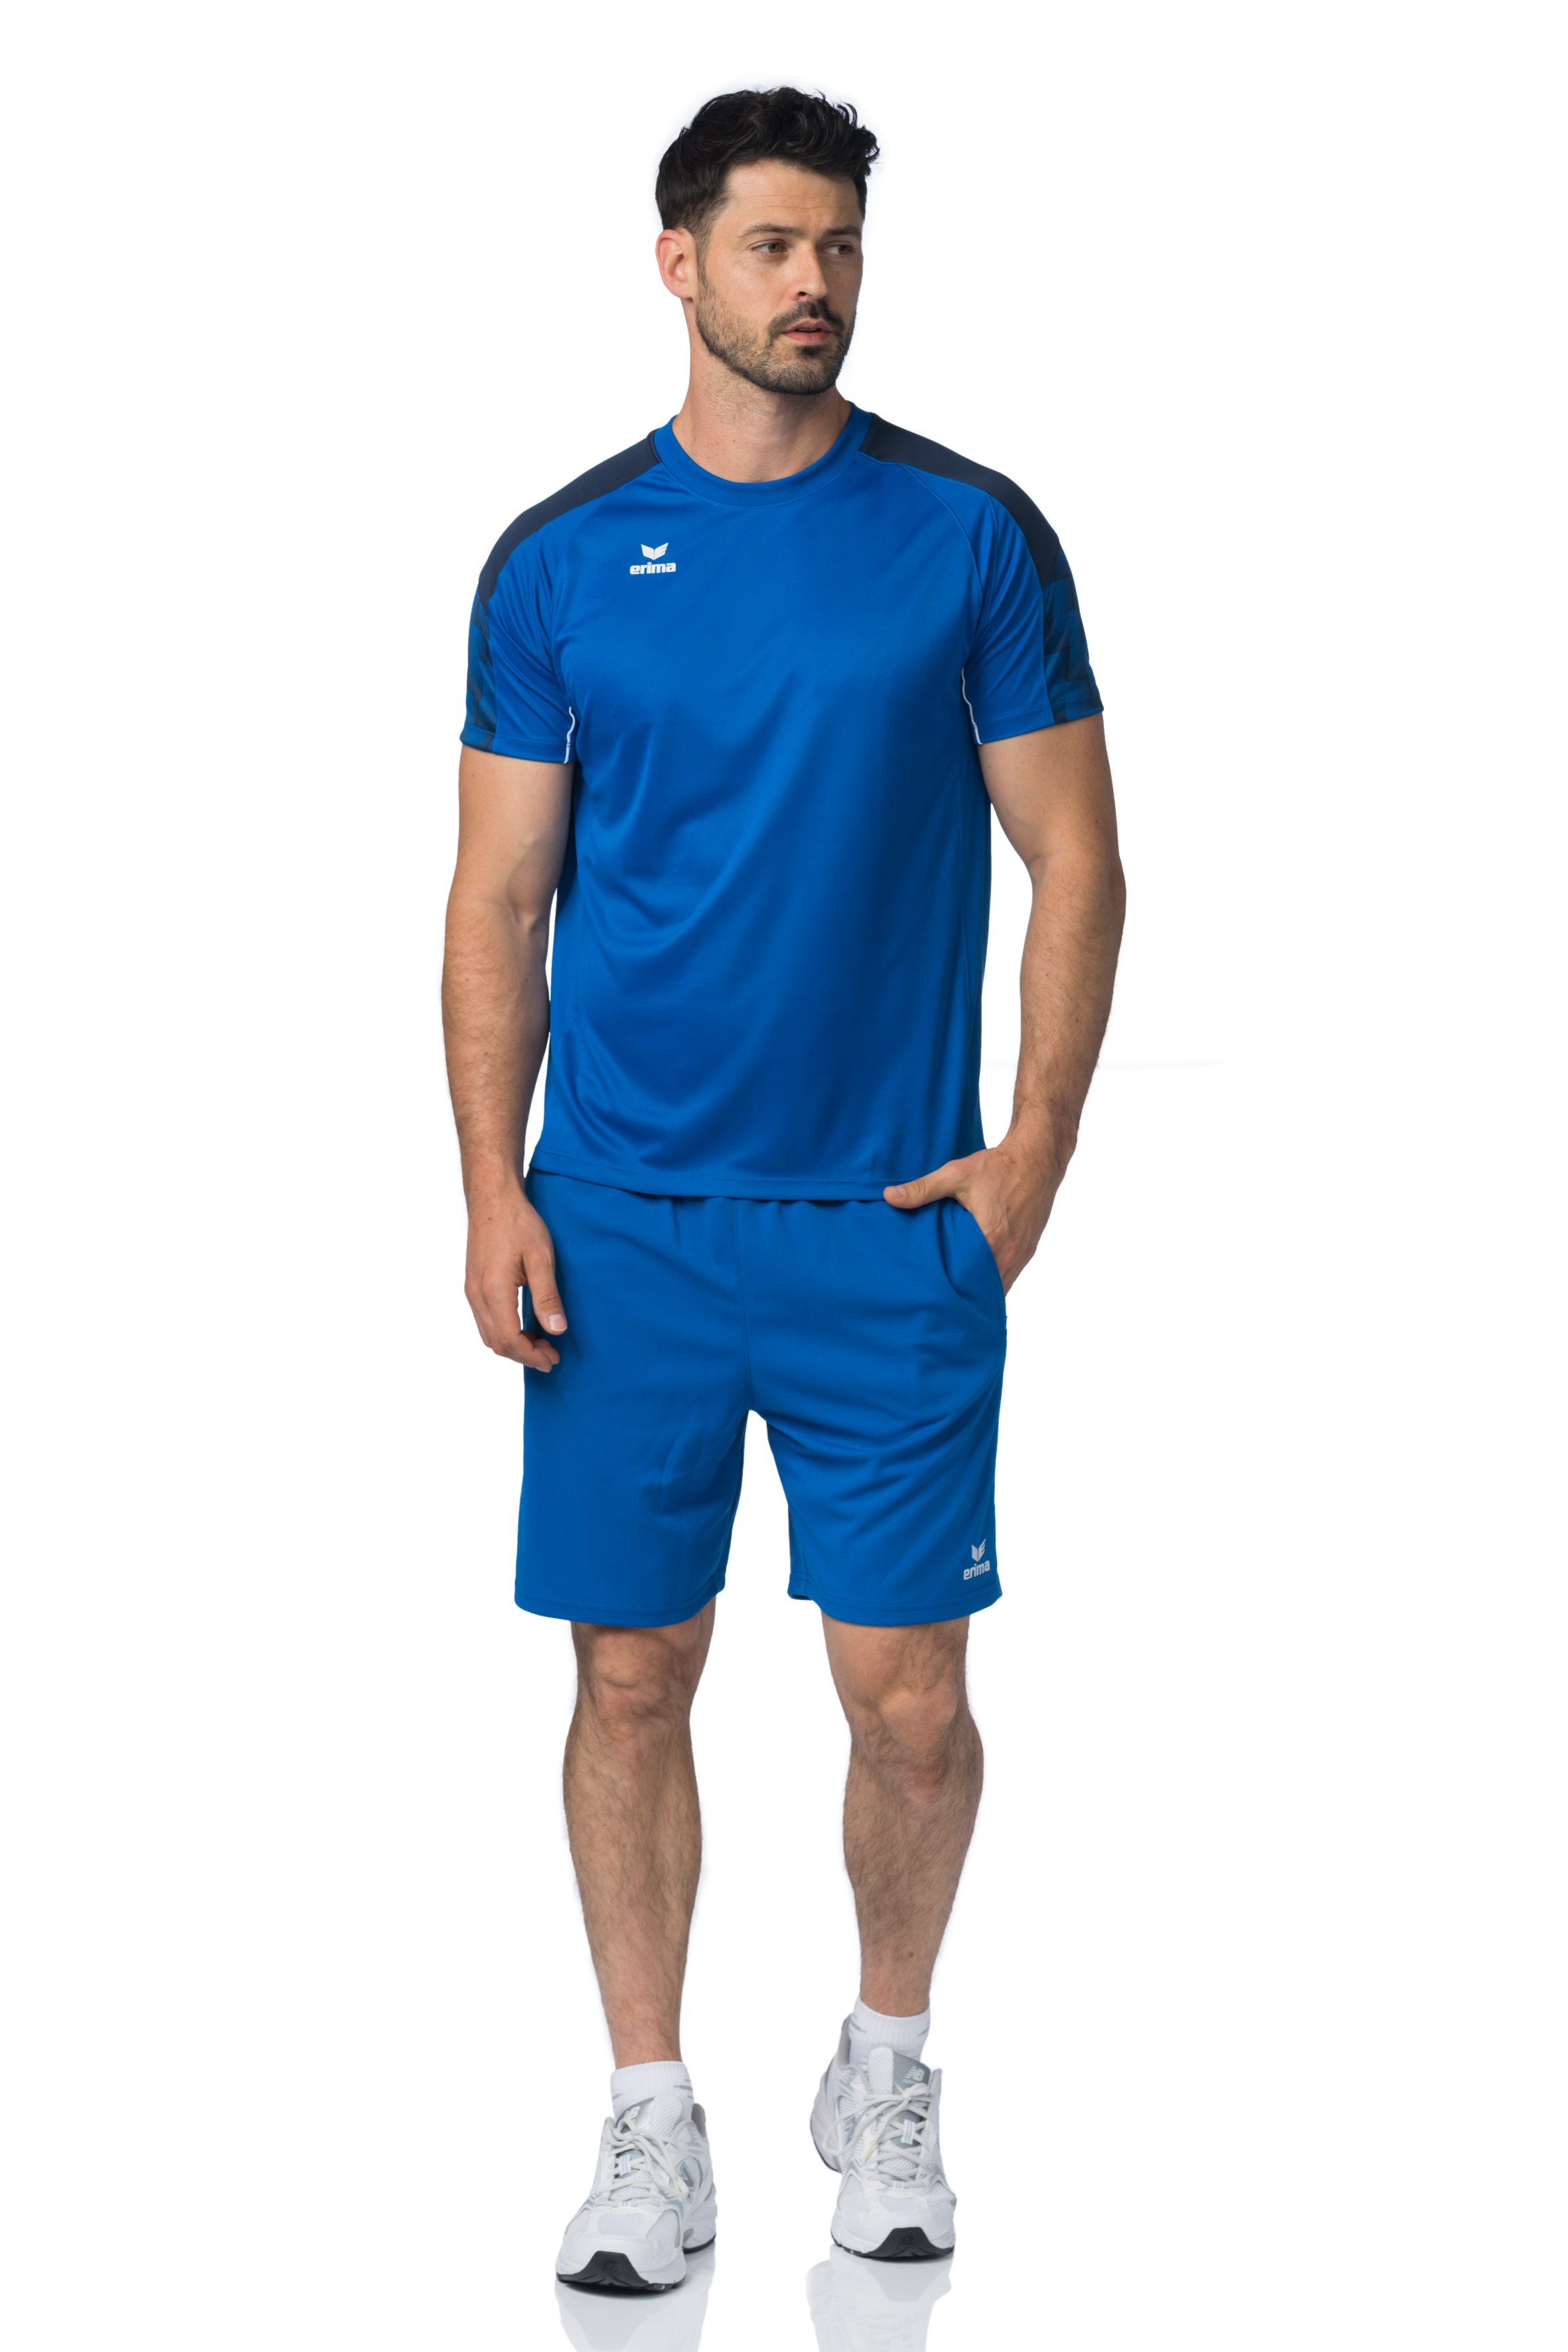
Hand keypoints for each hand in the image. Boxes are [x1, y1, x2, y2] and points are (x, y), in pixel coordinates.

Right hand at [463, 1186, 566, 1368]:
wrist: (493, 1198)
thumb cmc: (517, 1222)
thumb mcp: (541, 1258)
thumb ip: (547, 1297)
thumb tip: (556, 1330)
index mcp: (493, 1290)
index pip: (509, 1339)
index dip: (531, 1356)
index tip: (552, 1360)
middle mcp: (476, 1294)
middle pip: (496, 1343)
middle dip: (524, 1355)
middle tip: (551, 1355)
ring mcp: (471, 1290)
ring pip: (488, 1334)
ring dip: (514, 1345)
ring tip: (540, 1343)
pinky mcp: (473, 1284)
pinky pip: (485, 1320)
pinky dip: (504, 1332)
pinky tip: (524, 1326)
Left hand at [884, 1135, 1066, 1293]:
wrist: (1037, 1158)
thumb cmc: (997, 1167)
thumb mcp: (956, 1175)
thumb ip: (922, 1189)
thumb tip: (889, 1197)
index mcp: (991, 1238)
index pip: (966, 1278)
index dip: (949, 1288)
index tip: (930, 1291)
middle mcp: (1010, 1252)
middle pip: (983, 1287)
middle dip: (963, 1293)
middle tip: (939, 1296)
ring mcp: (1022, 1253)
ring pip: (999, 1287)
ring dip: (979, 1288)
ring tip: (956, 1291)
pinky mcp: (1029, 1250)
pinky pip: (1010, 1277)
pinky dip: (994, 1280)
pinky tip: (976, 1277)